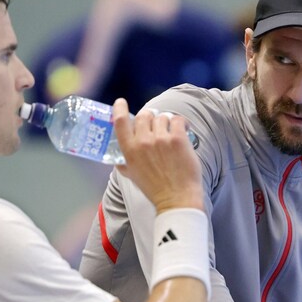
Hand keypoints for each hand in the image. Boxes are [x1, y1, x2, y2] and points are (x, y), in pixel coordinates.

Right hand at [112, 98, 202, 212]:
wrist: (176, 198)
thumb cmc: (154, 189)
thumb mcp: (132, 176)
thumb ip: (123, 163)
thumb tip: (117, 158)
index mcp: (129, 150)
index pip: (120, 122)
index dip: (119, 108)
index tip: (120, 102)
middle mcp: (143, 142)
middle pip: (143, 115)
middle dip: (150, 117)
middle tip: (156, 125)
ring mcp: (161, 139)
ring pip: (162, 117)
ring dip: (166, 122)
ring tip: (171, 132)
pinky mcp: (178, 139)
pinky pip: (178, 120)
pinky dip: (181, 123)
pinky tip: (184, 130)